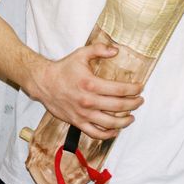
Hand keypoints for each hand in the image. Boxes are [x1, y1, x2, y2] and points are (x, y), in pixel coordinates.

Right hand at [28, 43, 143, 140]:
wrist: (44, 83)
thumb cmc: (64, 68)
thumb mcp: (81, 54)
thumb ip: (99, 49)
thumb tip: (116, 50)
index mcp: (91, 84)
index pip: (119, 90)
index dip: (133, 90)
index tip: (140, 88)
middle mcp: (88, 101)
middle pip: (118, 107)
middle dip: (133, 104)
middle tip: (140, 101)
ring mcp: (83, 114)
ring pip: (109, 123)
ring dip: (124, 121)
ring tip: (131, 117)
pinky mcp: (77, 122)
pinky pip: (95, 133)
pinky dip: (108, 134)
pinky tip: (115, 130)